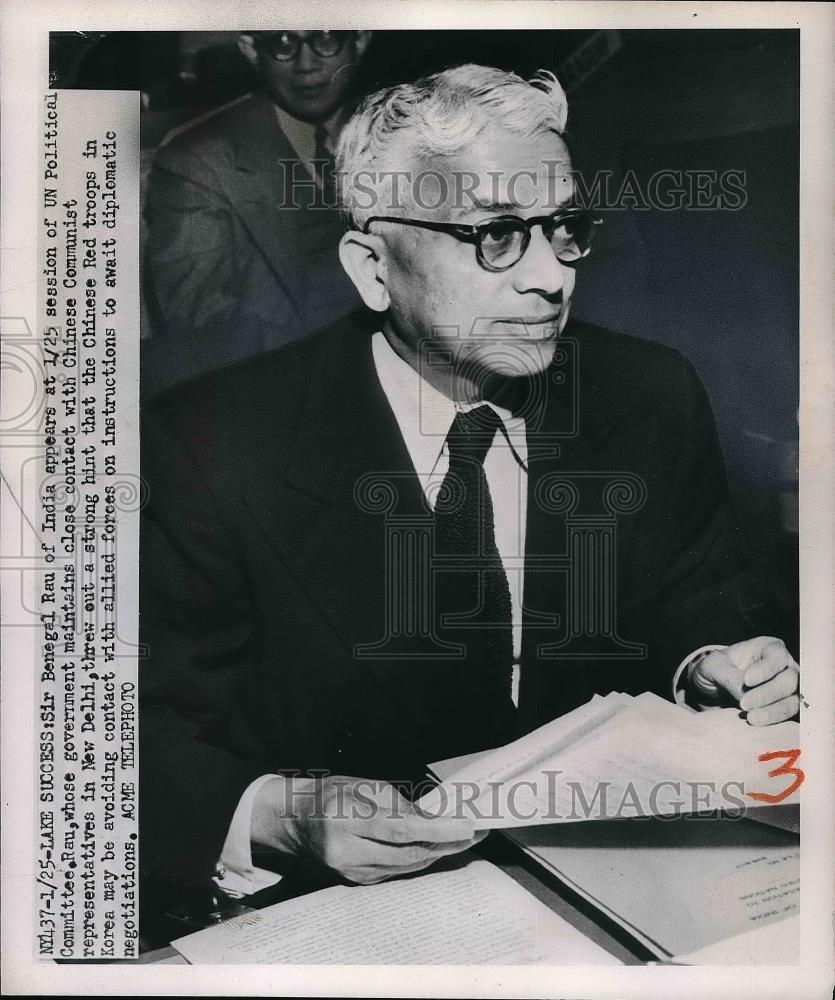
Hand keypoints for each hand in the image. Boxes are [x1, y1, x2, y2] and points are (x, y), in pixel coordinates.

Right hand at [251, 774, 483, 883]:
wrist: (297, 820)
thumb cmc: (332, 794)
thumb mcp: (363, 786)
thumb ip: (398, 803)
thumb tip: (434, 818)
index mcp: (344, 817)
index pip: (399, 828)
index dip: (436, 829)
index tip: (466, 825)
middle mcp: (346, 850)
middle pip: (407, 854)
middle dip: (446, 844)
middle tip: (475, 832)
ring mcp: (350, 871)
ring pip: (406, 866)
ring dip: (437, 852)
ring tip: (464, 838)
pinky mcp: (357, 881)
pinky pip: (397, 871)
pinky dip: (419, 858)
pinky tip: (437, 846)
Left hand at [687, 636, 799, 724]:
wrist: (713, 688)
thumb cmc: (715, 669)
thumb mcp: (713, 666)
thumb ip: (729, 676)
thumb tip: (744, 693)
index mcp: (768, 648)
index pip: (777, 656)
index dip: (766, 669)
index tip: (747, 680)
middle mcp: (784, 667)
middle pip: (791, 679)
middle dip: (768, 693)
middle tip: (744, 704)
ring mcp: (788, 689)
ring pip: (794, 700)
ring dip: (774, 711)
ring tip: (751, 718)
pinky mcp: (786, 707)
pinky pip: (789, 716)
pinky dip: (776, 721)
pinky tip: (758, 723)